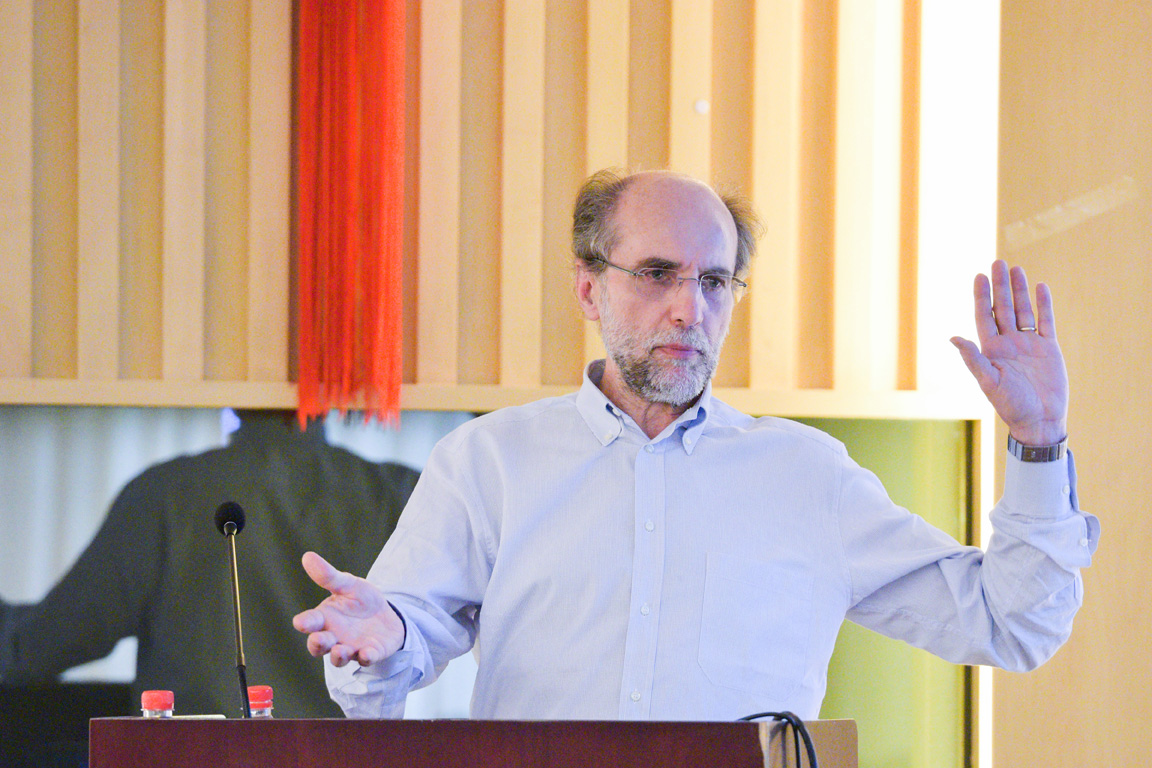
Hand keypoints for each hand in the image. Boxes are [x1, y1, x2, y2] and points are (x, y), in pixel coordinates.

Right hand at [292, 551, 405, 666]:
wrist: (386, 614)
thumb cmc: (360, 600)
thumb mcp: (347, 585)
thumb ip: (329, 576)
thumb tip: (308, 556)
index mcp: (325, 618)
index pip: (309, 622)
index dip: (305, 623)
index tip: (302, 622)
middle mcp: (334, 636)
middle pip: (319, 646)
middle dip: (317, 644)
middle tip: (319, 639)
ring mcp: (351, 647)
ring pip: (339, 658)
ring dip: (338, 656)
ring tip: (340, 650)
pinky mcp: (371, 652)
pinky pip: (366, 658)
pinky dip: (366, 657)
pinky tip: (367, 653)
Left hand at [951, 260, 1068, 445]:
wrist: (1039, 420)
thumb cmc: (1011, 405)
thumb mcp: (988, 381)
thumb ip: (973, 359)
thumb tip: (954, 337)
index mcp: (990, 350)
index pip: (984, 316)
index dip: (981, 296)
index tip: (979, 276)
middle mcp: (1007, 343)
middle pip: (1003, 308)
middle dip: (1000, 286)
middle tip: (998, 263)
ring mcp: (1028, 344)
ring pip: (1023, 311)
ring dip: (1019, 291)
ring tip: (1016, 269)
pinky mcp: (1048, 348)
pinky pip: (1045, 321)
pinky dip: (1043, 305)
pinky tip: (1040, 287)